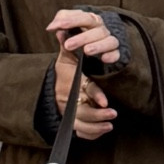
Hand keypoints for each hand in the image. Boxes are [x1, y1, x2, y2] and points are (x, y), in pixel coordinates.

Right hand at [48, 10, 120, 139]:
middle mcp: (67, 101)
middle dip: (98, 115)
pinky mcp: (70, 122)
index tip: (105, 102)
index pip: (82, 90)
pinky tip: (103, 130)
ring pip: (80, 125)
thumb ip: (65, 45)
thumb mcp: (64, 57)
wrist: (50, 88)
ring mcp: (68, 114)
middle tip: (113, 114)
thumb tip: (61, 30)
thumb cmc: (63, 71)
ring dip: (96, 127)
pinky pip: (80, 132)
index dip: (94, 96)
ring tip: (110, 125)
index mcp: (68, 85)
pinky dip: (91, 134)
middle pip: (81, 112)